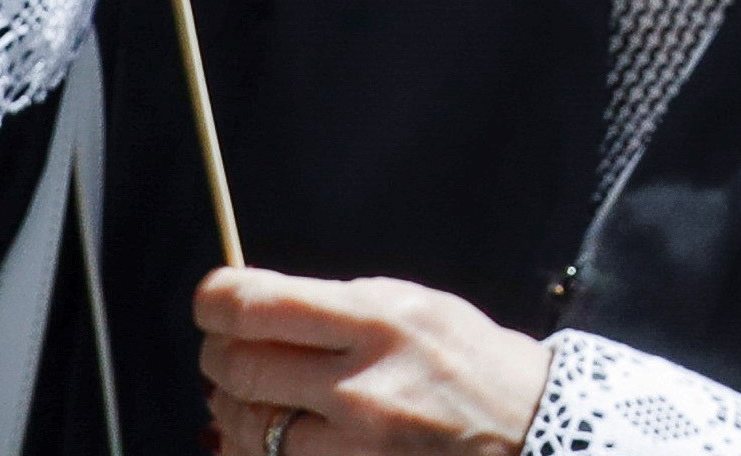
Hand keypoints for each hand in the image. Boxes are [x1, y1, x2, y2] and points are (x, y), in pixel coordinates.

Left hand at [194, 268, 551, 452]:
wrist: (528, 428)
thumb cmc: (467, 359)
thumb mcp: (412, 305)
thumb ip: (335, 307)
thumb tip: (254, 308)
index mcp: (378, 319)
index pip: (257, 306)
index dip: (215, 301)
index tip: (212, 301)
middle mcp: (361, 384)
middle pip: (237, 367)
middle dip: (219, 354)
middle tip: (226, 348)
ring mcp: (355, 442)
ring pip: (245, 425)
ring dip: (233, 407)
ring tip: (252, 393)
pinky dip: (252, 447)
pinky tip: (265, 433)